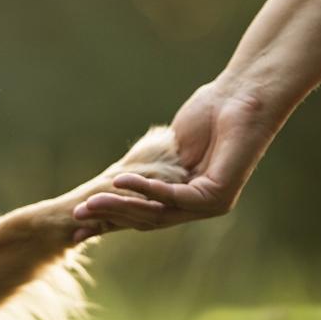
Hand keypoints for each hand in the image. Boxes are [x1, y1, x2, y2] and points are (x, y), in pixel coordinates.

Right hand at [72, 81, 279, 231]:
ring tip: (90, 203)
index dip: (112, 219)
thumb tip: (115, 181)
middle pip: (147, 219)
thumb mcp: (169, 145)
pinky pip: (174, 197)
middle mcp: (199, 207)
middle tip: (77, 215)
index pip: (144, 214)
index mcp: (187, 196)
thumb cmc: (209, 113)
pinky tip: (120, 181)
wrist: (243, 96)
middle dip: (110, 217)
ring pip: (157, 213)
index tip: (78, 223)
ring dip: (121, 207)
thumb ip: (149, 168)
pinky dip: (146, 189)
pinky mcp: (218, 197)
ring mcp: (211, 206)